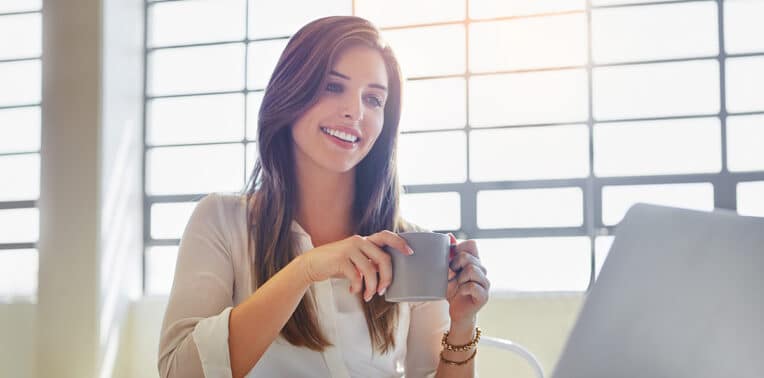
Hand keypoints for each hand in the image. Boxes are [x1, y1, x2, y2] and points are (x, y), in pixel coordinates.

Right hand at [298, 231, 413, 301]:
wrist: (312, 264)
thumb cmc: (337, 264)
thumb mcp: (355, 261)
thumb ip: (369, 263)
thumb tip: (385, 275)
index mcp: (364, 240)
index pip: (386, 236)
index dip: (400, 243)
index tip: (410, 253)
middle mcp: (359, 241)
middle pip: (384, 258)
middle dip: (387, 278)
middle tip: (382, 290)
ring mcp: (349, 249)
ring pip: (371, 270)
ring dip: (371, 287)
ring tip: (368, 296)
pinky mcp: (340, 259)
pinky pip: (357, 277)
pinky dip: (358, 287)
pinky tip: (353, 291)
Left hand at [446, 234, 489, 326]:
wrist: (457, 312)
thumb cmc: (452, 290)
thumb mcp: (448, 271)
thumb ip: (450, 254)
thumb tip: (450, 236)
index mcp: (474, 261)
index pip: (472, 244)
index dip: (459, 249)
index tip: (450, 260)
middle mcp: (482, 270)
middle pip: (467, 257)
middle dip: (454, 266)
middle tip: (449, 276)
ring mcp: (485, 283)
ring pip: (471, 270)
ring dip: (458, 278)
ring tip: (455, 286)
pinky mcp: (484, 295)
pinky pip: (472, 286)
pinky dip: (462, 289)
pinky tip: (459, 293)